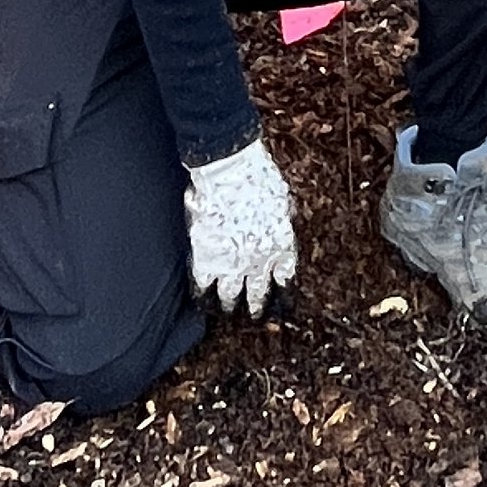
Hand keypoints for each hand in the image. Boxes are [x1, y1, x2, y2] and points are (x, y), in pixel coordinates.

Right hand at [184, 137, 297, 315]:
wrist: (230, 171)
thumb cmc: (258, 176)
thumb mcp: (280, 199)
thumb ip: (280, 216)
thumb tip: (279, 216)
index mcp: (280, 245)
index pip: (285, 276)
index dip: (282, 288)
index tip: (281, 298)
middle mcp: (258, 261)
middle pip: (257, 292)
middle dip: (256, 306)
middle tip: (254, 315)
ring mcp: (231, 263)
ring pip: (230, 295)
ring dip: (228, 304)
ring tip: (226, 311)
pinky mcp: (206, 260)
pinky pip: (204, 285)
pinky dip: (202, 294)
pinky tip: (201, 300)